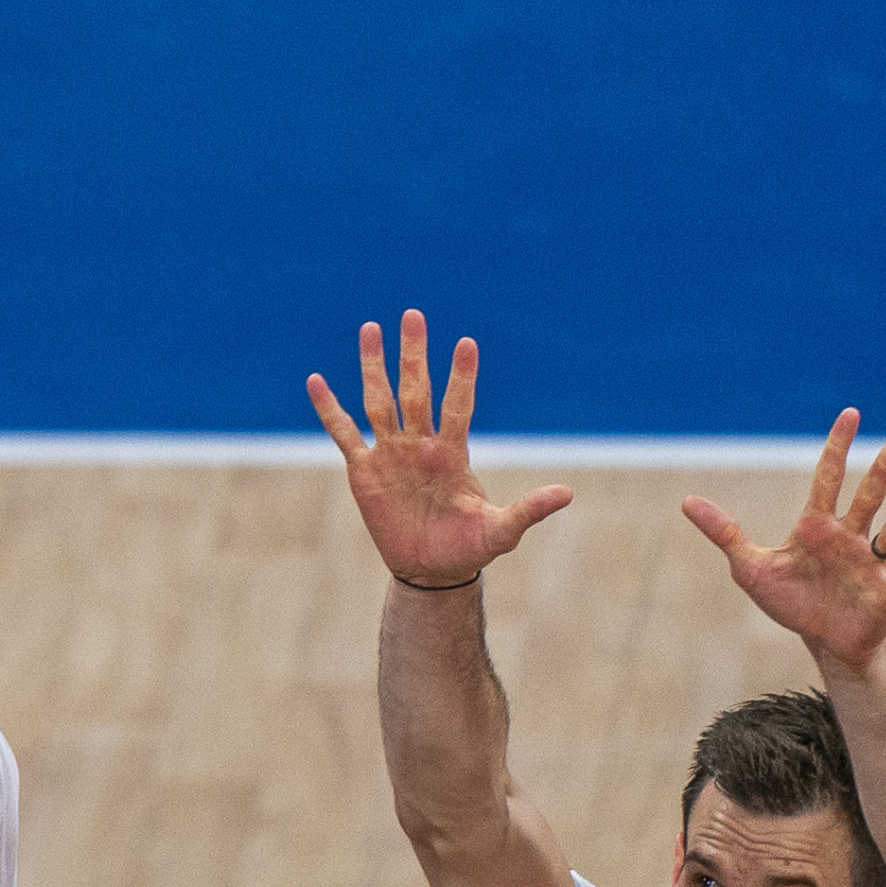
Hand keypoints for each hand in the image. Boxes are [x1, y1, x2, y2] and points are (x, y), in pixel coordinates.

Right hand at [306, 313, 573, 588]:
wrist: (431, 571)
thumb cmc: (468, 548)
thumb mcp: (500, 531)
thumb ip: (528, 509)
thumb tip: (567, 493)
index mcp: (452, 453)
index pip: (457, 406)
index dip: (461, 377)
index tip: (466, 344)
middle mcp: (420, 445)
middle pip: (415, 390)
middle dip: (413, 354)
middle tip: (413, 315)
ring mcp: (391, 454)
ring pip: (380, 401)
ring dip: (374, 366)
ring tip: (370, 328)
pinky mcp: (364, 471)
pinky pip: (344, 434)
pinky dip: (330, 409)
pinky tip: (317, 381)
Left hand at [683, 413, 885, 669]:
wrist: (820, 637)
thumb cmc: (791, 599)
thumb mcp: (751, 568)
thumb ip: (725, 533)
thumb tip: (687, 502)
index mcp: (817, 527)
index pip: (828, 478)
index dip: (837, 448)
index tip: (851, 413)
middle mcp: (850, 537)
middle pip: (869, 493)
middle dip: (885, 464)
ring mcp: (871, 564)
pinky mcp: (885, 594)